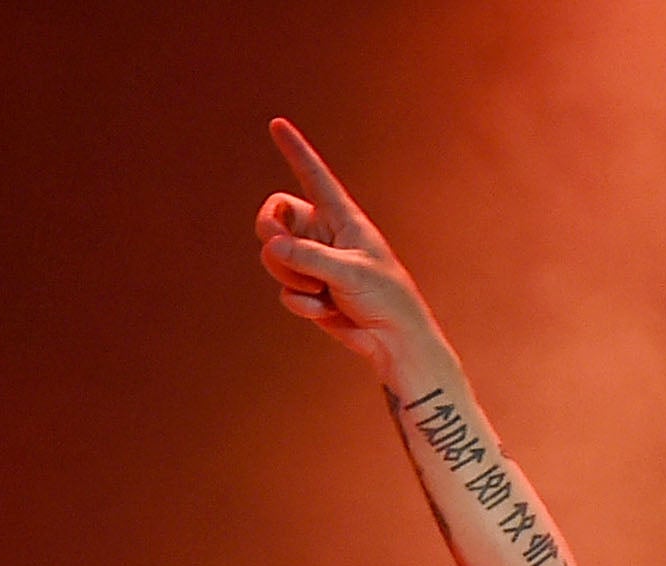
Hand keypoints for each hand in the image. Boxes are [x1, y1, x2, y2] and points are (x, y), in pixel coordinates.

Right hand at [254, 119, 433, 372]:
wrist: (394, 342)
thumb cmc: (387, 299)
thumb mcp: (351, 272)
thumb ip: (311, 256)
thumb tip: (273, 246)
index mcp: (342, 218)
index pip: (314, 176)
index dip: (295, 150)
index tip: (277, 123)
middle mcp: (323, 234)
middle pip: (274, 217)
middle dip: (270, 233)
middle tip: (282, 249)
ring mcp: (312, 262)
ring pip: (273, 256)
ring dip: (290, 275)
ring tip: (321, 291)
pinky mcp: (308, 290)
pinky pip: (284, 290)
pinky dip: (301, 303)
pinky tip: (326, 311)